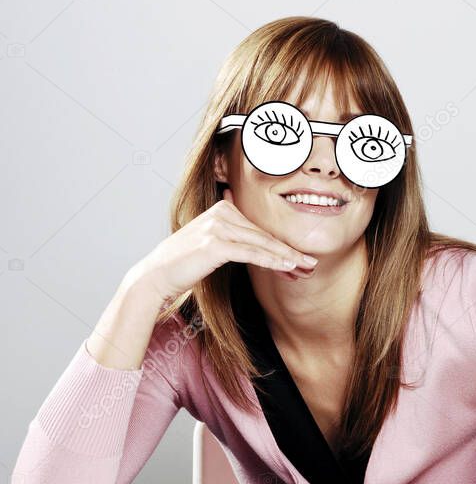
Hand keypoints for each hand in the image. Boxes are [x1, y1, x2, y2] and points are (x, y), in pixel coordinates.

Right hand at [127, 188, 317, 302]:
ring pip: (261, 243)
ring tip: (305, 267)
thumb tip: (257, 240)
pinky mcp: (216, 243)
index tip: (300, 258)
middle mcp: (221, 212)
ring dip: (286, 257)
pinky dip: (272, 260)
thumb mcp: (210, 243)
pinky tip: (287, 266)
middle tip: (310, 263)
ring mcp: (218, 226)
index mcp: (222, 207)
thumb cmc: (184, 263)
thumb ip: (233, 237)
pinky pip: (252, 253)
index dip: (281, 245)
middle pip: (263, 235)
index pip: (259, 229)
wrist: (157, 276)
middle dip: (289, 251)